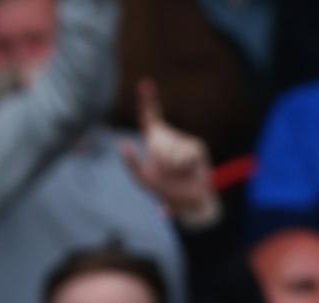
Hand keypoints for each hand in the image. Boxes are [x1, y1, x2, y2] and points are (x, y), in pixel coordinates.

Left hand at [122, 80, 219, 228]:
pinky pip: (185, 154)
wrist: (190, 203)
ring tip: (177, 175)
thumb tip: (122, 143)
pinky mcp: (196, 148)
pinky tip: (187, 172)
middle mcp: (169, 136)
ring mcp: (184, 141)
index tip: (144, 83)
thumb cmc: (166, 190)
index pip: (150, 116)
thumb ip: (132, 164)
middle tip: (166, 173)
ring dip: (170, 166)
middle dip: (158, 159)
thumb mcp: (143, 180)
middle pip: (157, 140)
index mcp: (155, 139)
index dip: (147, 99)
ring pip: (171, 149)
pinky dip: (182, 166)